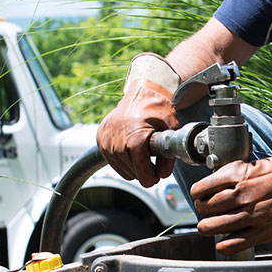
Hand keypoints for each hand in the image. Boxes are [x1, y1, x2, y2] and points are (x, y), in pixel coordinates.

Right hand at [96, 54, 179, 187]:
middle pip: (131, 171)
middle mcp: (116, 138)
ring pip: (121, 168)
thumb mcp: (171, 129)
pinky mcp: (100, 138)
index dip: (149, 176)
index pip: (140, 168)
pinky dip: (123, 161)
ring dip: (133, 168)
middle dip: (143, 172)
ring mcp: (106, 138)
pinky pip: (112, 161)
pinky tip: (132, 152)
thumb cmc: (158, 109)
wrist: (142, 92)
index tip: (156, 178)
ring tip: (143, 156)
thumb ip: (169, 154)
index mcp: (134, 135)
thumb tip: (163, 175)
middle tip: (153, 167)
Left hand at [191, 140, 271, 254]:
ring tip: (209, 224)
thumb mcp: (252, 165)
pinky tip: (221, 241)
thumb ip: (230, 175)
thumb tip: (211, 185)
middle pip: (204, 208)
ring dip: (207, 226)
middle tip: (206, 208)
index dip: (198, 192)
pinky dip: (223, 244)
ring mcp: (251, 215)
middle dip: (202, 208)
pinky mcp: (262, 231)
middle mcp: (242, 195)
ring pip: (213, 227)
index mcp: (238, 175)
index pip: (201, 189)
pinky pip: (234, 243)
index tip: (200, 194)